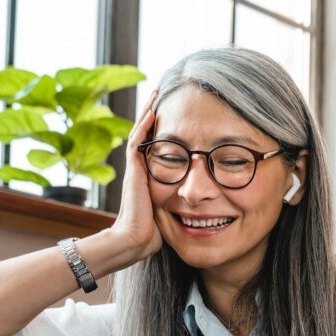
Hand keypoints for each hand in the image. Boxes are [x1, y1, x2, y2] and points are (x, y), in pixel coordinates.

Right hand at [112, 88, 163, 260]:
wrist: (135, 241)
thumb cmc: (153, 233)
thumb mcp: (170, 212)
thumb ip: (179, 201)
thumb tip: (201, 203)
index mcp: (149, 176)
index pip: (155, 146)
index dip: (163, 129)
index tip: (173, 114)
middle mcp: (140, 169)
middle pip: (146, 134)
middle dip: (153, 114)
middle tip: (162, 94)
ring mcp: (135, 169)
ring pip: (140, 133)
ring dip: (148, 112)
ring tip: (156, 93)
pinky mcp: (134, 172)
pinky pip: (137, 143)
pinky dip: (144, 126)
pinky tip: (152, 112)